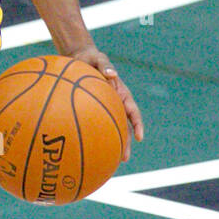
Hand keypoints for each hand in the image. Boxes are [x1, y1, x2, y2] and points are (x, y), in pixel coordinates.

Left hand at [67, 43, 143, 160]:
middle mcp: (115, 103)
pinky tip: (82, 146)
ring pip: (109, 128)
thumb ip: (105, 65)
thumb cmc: (91, 58)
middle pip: (123, 126)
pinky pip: (91, 123)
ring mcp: (104, 107)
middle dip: (125, 143)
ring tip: (108, 160)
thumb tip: (112, 74)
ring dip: (111, 144)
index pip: (133, 111)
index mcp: (121, 93)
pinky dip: (91, 134)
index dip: (137, 124)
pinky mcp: (91, 108)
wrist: (79, 57)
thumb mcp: (99, 58)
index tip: (139, 137)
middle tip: (123, 158)